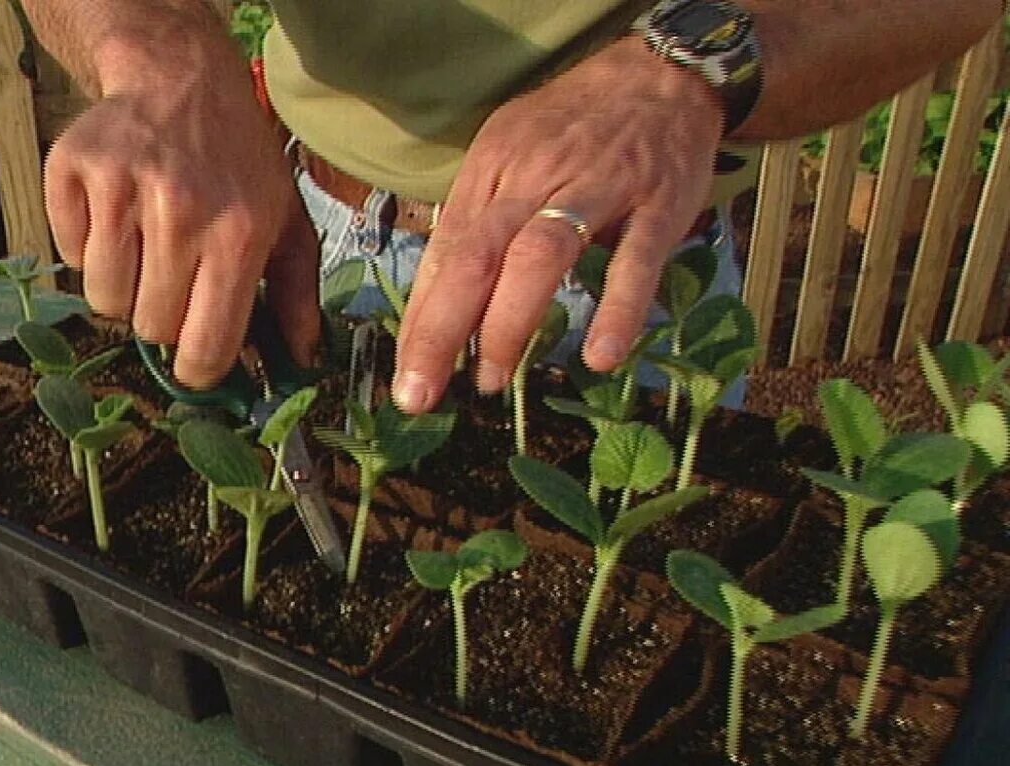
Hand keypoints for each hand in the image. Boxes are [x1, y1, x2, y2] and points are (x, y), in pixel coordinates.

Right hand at [43, 30, 319, 387]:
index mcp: (239, 235)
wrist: (183, 79)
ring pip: (104, 300)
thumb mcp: (287, 221)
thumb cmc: (239, 162)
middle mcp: (181, 213)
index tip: (197, 362)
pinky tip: (116, 216)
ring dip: (124, 289)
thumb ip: (298, 295)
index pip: (205, 346)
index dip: (200, 369)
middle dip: (163, 318)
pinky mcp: (74, 170)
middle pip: (151, 327)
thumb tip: (299, 360)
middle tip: (177, 280)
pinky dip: (87, 249)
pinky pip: (68, 255)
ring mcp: (122, 189)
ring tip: (147, 249)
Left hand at [392, 36, 724, 412]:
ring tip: (490, 380)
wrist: (660, 73)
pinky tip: (600, 355)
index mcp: (493, 168)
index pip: (445, 251)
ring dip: (509, 324)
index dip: (421, 316)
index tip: (404, 371)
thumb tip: (437, 296)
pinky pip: (635, 259)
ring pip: (540, 256)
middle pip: (476, 256)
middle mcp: (534, 176)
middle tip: (419, 393)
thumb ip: (479, 221)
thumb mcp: (510, 156)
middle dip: (441, 331)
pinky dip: (617, 308)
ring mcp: (597, 188)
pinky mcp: (657, 203)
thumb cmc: (574, 128)